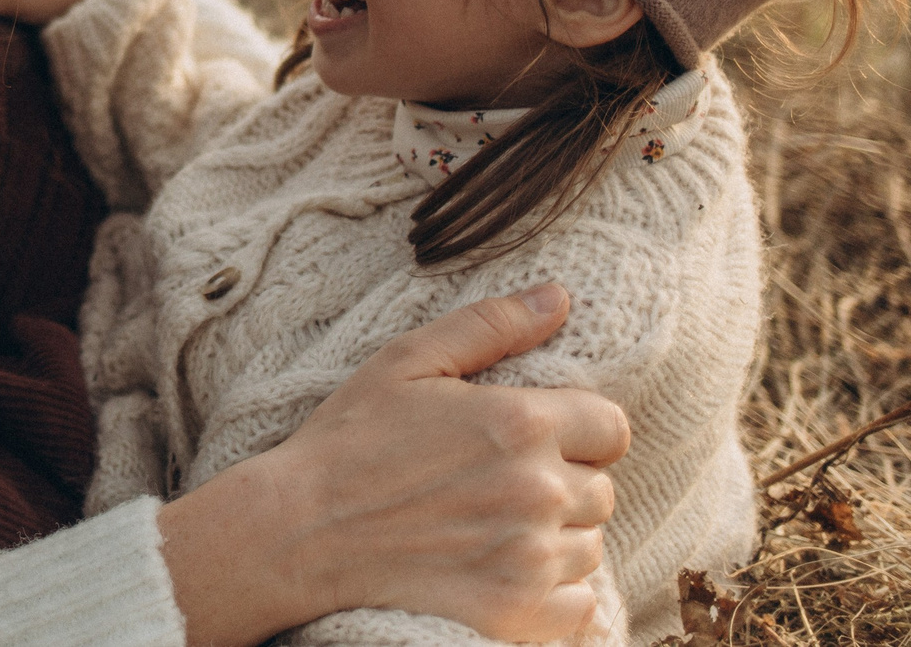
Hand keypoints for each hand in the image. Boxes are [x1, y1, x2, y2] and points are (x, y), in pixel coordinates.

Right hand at [155, 285, 627, 646]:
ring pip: (591, 546)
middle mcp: (538, 492)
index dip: (581, 429)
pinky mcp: (516, 613)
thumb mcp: (407, 362)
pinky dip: (555, 592)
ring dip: (557, 537)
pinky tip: (503, 570)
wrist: (297, 534)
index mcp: (521, 422)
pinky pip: (579, 604)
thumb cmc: (347, 441)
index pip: (613, 427)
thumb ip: (490, 326)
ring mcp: (530, 559)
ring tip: (495, 526)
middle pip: (602, 489)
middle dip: (564, 482)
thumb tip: (559, 296)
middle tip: (502, 483)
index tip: (540, 438)